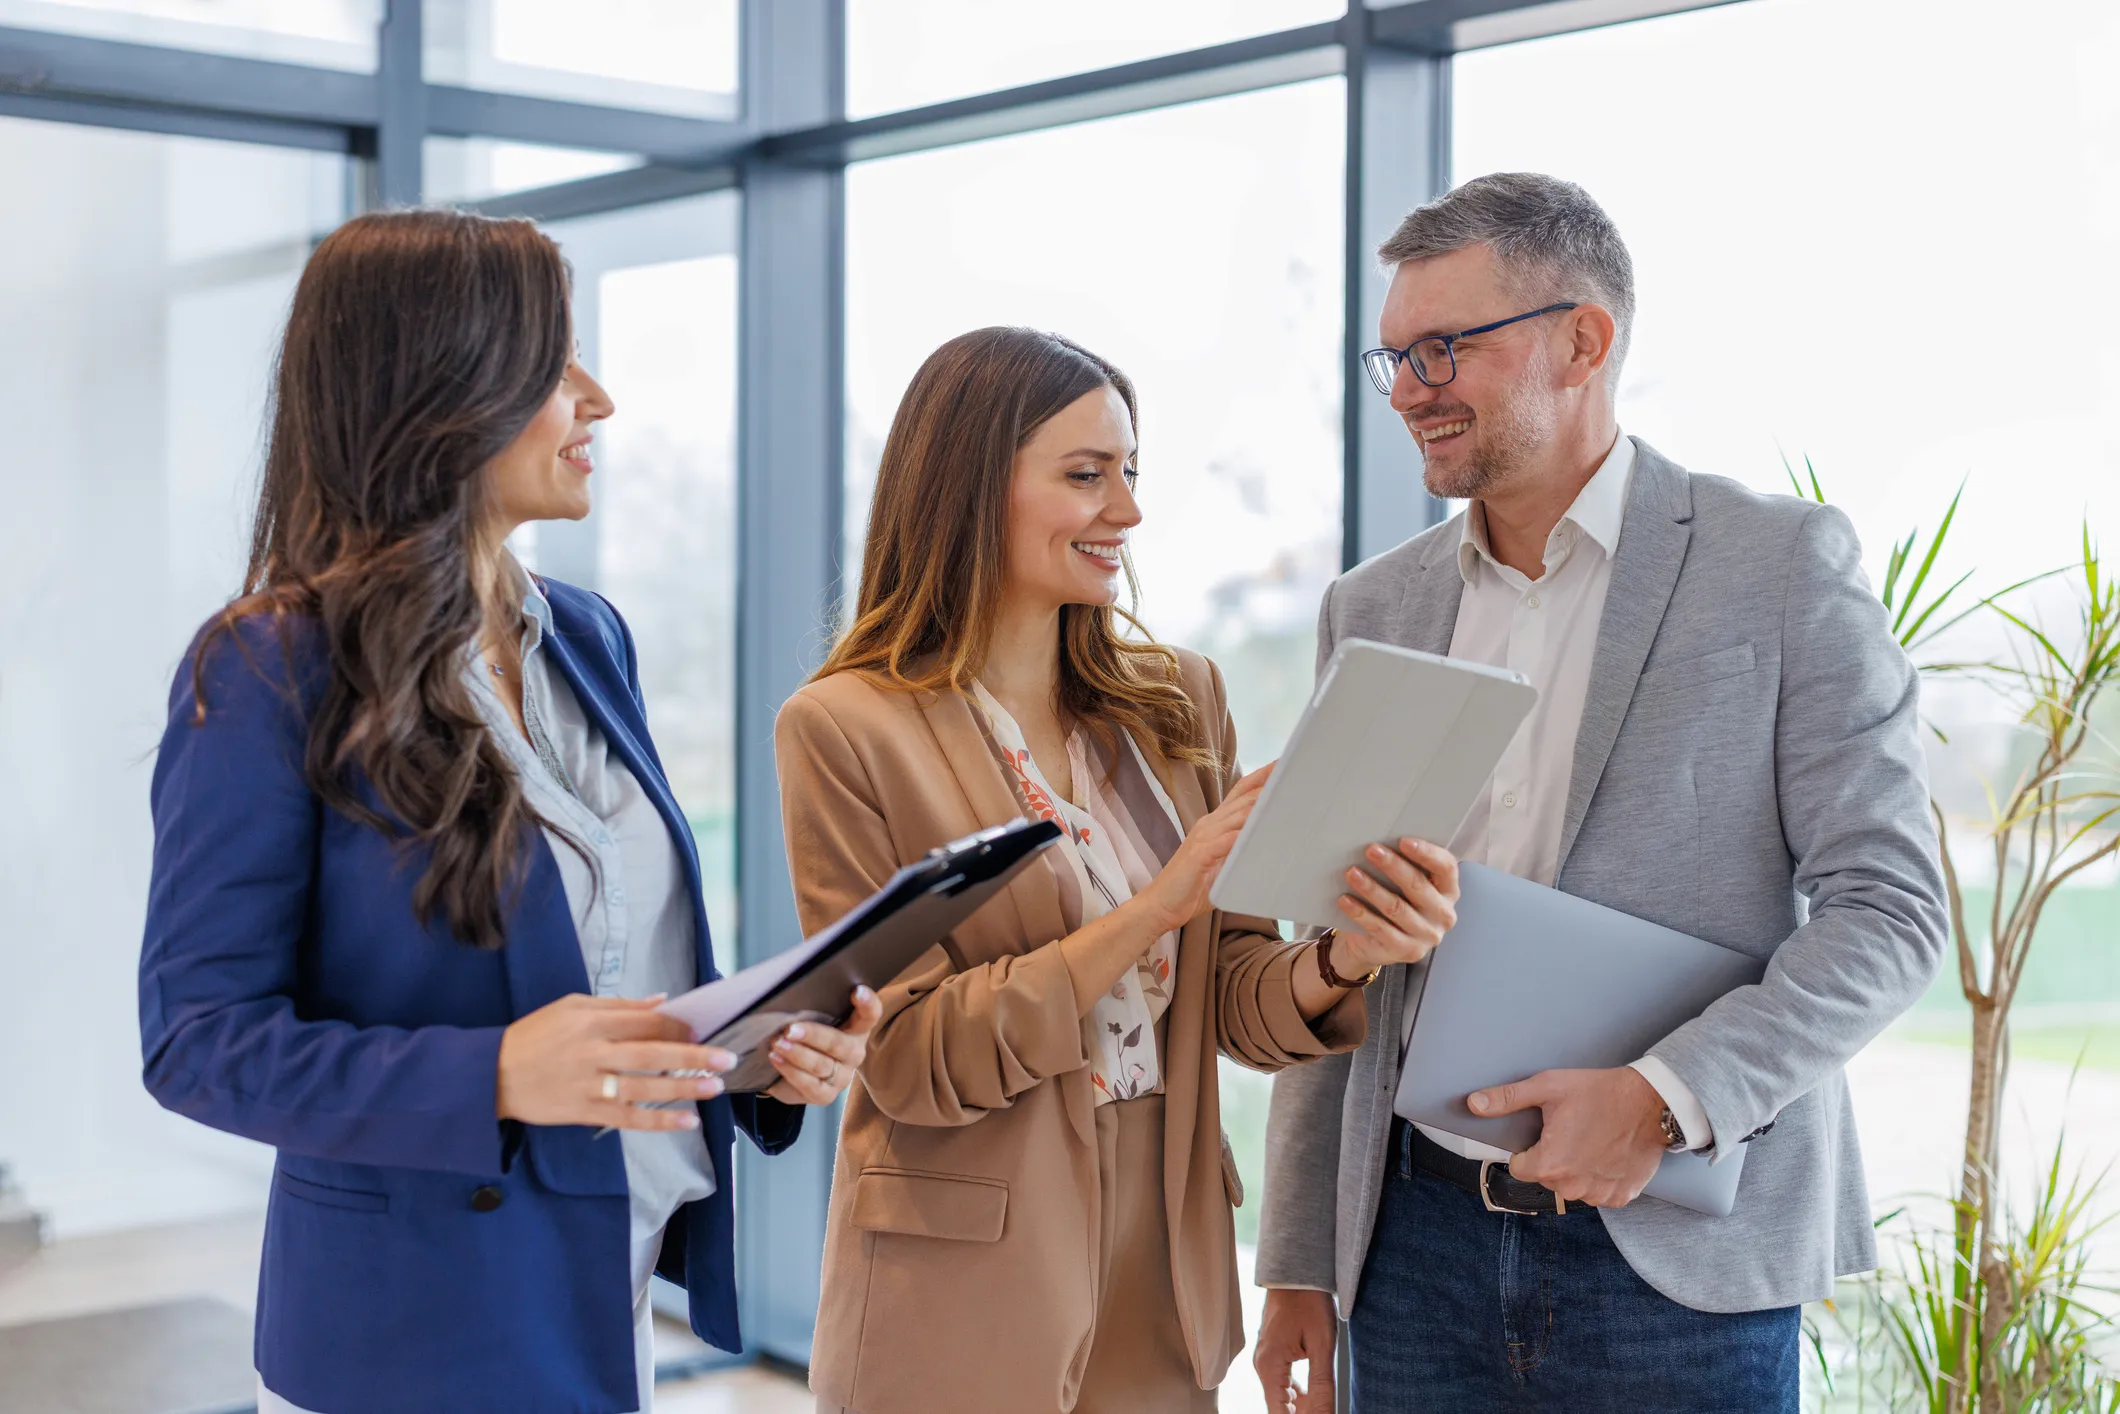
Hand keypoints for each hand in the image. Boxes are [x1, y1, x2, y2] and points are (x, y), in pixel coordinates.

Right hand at [496, 994, 735, 1131]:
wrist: (491, 1074)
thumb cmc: (535, 1035)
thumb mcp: (572, 1007)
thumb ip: (619, 1005)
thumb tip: (661, 1001)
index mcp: (591, 1022)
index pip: (645, 1021)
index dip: (677, 1025)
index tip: (703, 1028)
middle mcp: (593, 1053)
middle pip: (652, 1053)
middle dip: (692, 1056)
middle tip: (726, 1058)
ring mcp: (589, 1086)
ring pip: (644, 1088)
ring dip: (682, 1088)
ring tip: (714, 1088)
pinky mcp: (584, 1112)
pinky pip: (628, 1118)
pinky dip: (659, 1121)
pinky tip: (686, 1121)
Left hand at [765, 986, 883, 1105]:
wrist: (788, 1070)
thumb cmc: (803, 1036)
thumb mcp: (809, 1019)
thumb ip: (810, 1009)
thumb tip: (790, 997)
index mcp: (857, 1028)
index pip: (870, 1014)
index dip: (867, 1003)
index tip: (857, 991)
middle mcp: (854, 1053)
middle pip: (839, 1044)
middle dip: (813, 1035)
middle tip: (790, 1029)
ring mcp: (842, 1076)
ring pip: (821, 1065)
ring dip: (796, 1054)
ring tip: (777, 1043)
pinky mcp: (826, 1095)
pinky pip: (810, 1086)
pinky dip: (790, 1071)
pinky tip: (776, 1058)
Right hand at [1138, 763, 1273, 931]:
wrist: (1160, 905)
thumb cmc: (1193, 888)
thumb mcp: (1223, 866)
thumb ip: (1241, 853)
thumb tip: (1271, 849)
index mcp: (1214, 824)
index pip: (1240, 792)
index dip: (1262, 777)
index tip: (1284, 765)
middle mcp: (1209, 824)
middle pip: (1243, 796)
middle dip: (1268, 782)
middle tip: (1294, 771)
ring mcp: (1203, 838)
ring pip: (1238, 814)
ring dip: (1262, 804)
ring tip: (1287, 795)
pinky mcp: (1199, 855)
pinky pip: (1225, 841)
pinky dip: (1243, 834)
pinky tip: (1261, 831)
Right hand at [1253, 1287, 1337, 1413]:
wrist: (1297, 1269)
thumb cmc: (1309, 1300)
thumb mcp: (1322, 1345)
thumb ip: (1322, 1386)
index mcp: (1270, 1366)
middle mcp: (1262, 1366)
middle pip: (1280, 1408)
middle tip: (1324, 1410)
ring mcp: (1266, 1360)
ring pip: (1282, 1398)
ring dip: (1302, 1408)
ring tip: (1322, 1406)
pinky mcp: (1273, 1354)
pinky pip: (1283, 1383)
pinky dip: (1298, 1394)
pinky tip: (1315, 1395)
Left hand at [1331, 837, 1459, 975]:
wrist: (1376, 943)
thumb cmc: (1394, 901)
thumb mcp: (1404, 885)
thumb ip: (1405, 866)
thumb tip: (1381, 842)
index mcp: (1448, 891)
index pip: (1446, 867)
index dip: (1426, 853)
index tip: (1403, 840)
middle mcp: (1443, 914)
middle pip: (1418, 886)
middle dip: (1393, 865)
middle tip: (1371, 850)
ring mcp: (1427, 936)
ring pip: (1396, 907)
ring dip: (1371, 888)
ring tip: (1351, 873)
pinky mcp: (1407, 951)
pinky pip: (1380, 929)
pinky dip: (1360, 913)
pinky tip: (1345, 900)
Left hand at [1470, 1066, 1668, 1207]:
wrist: (1652, 1102)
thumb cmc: (1600, 1092)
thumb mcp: (1548, 1087)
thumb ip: (1507, 1099)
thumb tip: (1473, 1104)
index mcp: (1551, 1164)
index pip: (1520, 1167)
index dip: (1528, 1148)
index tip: (1545, 1133)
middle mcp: (1573, 1187)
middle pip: (1546, 1177)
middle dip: (1553, 1157)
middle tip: (1572, 1131)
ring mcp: (1599, 1195)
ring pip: (1572, 1187)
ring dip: (1576, 1170)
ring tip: (1591, 1140)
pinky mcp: (1621, 1197)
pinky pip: (1598, 1192)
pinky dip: (1599, 1178)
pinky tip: (1607, 1154)